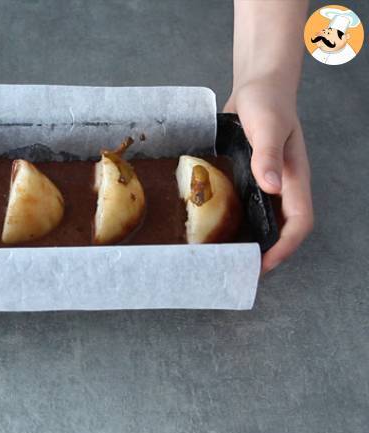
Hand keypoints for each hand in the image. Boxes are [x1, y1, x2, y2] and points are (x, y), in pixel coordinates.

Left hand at [224, 79, 313, 272]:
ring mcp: (267, 181)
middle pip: (282, 227)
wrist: (258, 84)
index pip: (298, 222)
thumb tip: (271, 187)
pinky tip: (215, 225)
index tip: (263, 265)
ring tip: (226, 254)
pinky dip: (237, 218)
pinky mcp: (251, 174)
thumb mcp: (267, 126)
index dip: (285, 247)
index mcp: (294, 177)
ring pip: (264, 218)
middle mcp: (282, 184)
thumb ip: (268, 154)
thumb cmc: (267, 101)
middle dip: (267, 251)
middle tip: (239, 267)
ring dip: (251, 237)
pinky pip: (247, 203)